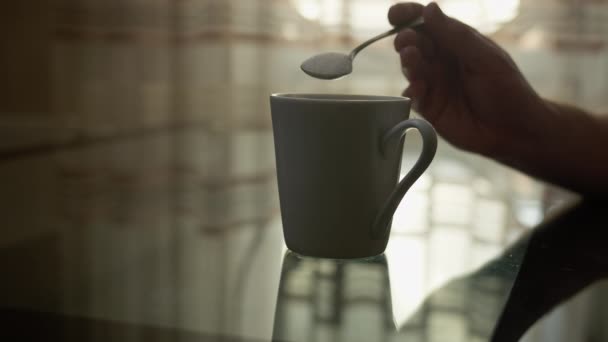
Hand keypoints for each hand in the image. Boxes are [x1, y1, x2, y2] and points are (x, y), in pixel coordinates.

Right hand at [388, 2, 552, 157]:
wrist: (513, 130)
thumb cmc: (506, 89)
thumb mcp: (485, 58)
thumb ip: (456, 35)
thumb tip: (428, 8)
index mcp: (456, 43)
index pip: (428, 23)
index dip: (409, 15)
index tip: (395, 14)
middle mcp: (441, 61)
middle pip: (414, 44)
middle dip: (406, 39)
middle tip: (405, 41)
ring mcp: (433, 84)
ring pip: (411, 68)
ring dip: (408, 62)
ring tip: (411, 58)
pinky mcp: (429, 107)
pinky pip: (412, 96)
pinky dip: (411, 91)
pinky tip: (417, 89)